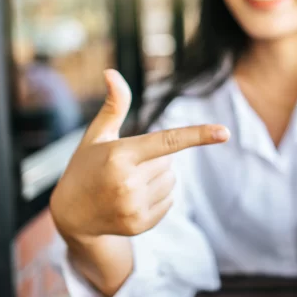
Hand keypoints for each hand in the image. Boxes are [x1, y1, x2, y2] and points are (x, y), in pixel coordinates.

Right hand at [50, 69, 229, 241]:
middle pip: (169, 162)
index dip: (197, 135)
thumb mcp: (97, 135)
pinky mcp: (140, 223)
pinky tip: (132, 198)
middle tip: (126, 166)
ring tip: (128, 182)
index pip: (167, 141)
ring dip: (158, 177)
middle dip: (155, 159)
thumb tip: (112, 72)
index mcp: (119, 155)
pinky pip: (169, 201)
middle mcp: (128, 182)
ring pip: (172, 181)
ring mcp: (134, 206)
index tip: (224, 132)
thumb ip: (114, 105)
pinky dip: (157, 196)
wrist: (71, 215)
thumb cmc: (86, 166)